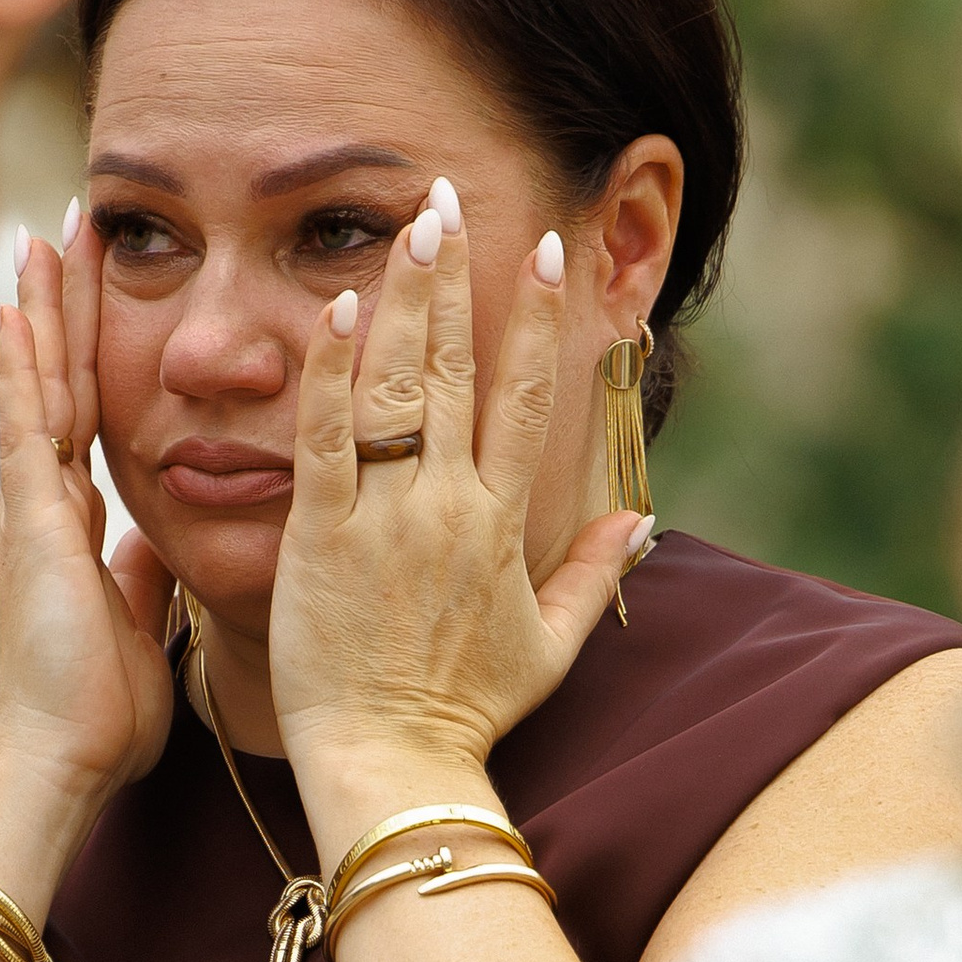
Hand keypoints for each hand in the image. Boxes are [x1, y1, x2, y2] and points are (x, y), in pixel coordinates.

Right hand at [0, 215, 174, 812]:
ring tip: (43, 234)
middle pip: (55, 381)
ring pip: (37, 385)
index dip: (91, 352)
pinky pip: (23, 426)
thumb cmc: (100, 719)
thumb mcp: (138, 625)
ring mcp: (28, 511)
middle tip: (70, 225)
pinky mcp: (29, 525)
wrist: (59, 766)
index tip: (98, 291)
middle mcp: (40, 507)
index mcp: (68, 528)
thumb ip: (142, 575)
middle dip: (65, 304)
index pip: (83, 416)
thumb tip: (162, 540)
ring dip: (42, 308)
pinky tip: (14, 306)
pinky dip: (19, 365)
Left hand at [265, 182, 644, 794]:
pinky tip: (337, 307)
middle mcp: (450, 508)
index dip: (534, 316)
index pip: (525, 397)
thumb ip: (593, 573)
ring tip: (404, 222)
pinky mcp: (320, 540)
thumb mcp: (547, 646)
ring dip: (401, 298)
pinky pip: (326, 440)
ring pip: (399, 387)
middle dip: (454, 276)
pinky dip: (332, 372)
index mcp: (503, 524)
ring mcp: (385, 520)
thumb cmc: (464, 716)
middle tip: (446, 195)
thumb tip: (641, 520)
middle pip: (459, 369)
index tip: (541, 247)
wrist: (392, 765)